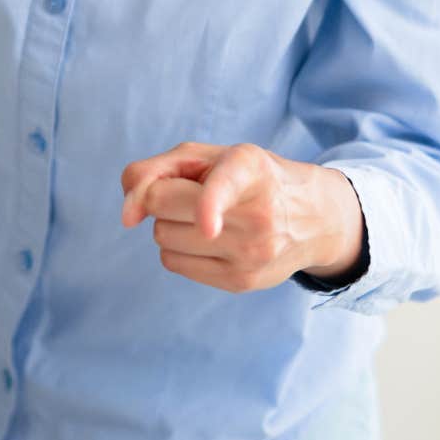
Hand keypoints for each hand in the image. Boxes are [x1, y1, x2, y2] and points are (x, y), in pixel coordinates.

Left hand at [119, 142, 363, 292]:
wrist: (312, 217)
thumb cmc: (245, 179)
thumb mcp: (206, 156)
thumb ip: (153, 170)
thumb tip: (127, 216)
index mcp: (249, 169)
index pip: (221, 189)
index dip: (209, 206)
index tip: (208, 228)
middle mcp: (257, 214)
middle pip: (162, 206)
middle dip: (164, 196)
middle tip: (194, 192)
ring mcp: (252, 254)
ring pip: (162, 237)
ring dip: (171, 224)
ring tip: (209, 217)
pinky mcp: (242, 282)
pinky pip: (172, 262)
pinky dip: (179, 248)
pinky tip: (211, 240)